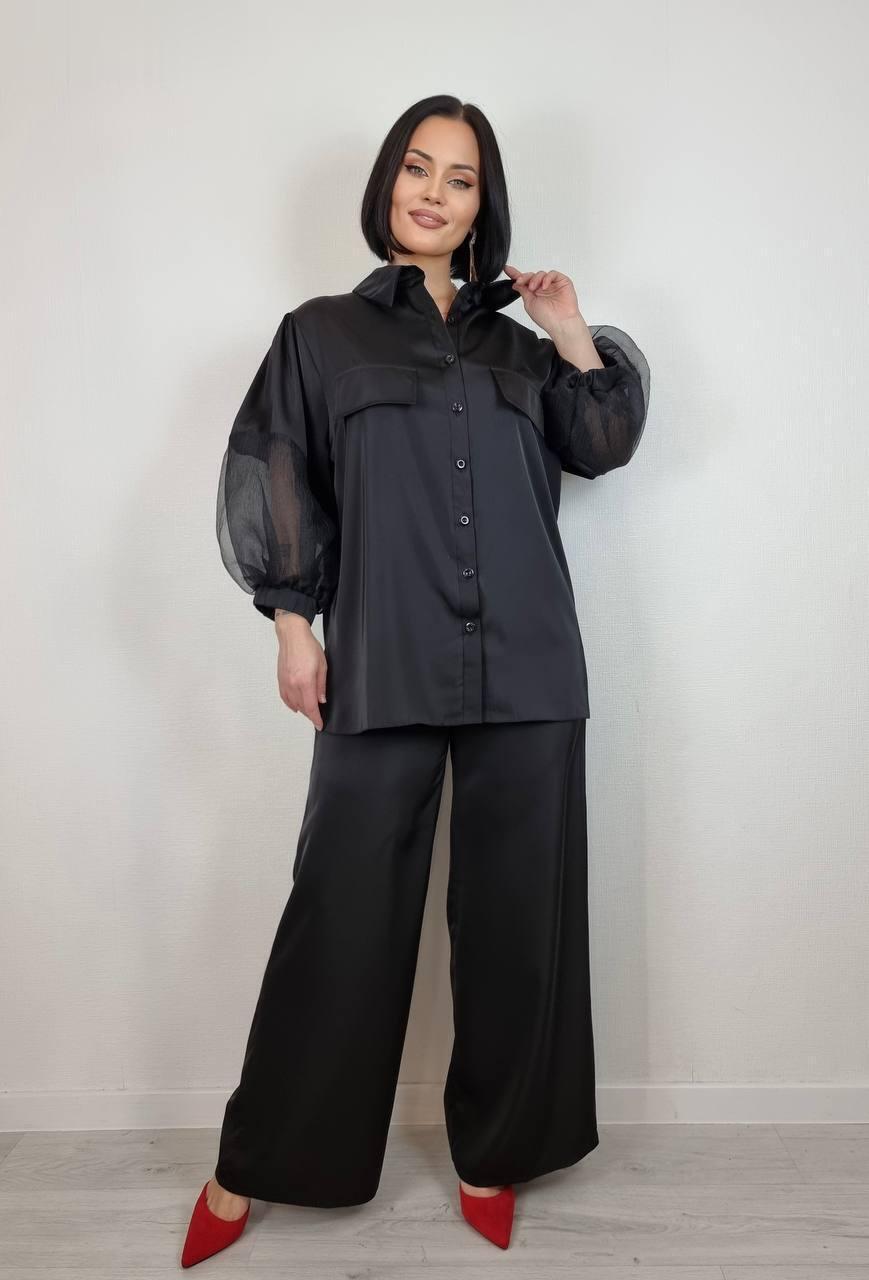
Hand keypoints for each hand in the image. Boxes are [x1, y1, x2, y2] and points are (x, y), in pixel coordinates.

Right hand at [274, 613, 327, 729]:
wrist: (292, 635)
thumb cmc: (308, 646)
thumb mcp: (322, 665)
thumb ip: (321, 685)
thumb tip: (321, 700)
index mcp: (305, 681)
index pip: (311, 707)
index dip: (316, 718)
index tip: (319, 724)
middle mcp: (293, 684)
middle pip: (302, 707)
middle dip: (310, 714)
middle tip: (318, 716)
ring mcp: (285, 682)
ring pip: (293, 704)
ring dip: (301, 709)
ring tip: (309, 711)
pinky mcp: (280, 679)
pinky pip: (284, 697)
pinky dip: (291, 703)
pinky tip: (296, 706)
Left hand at [503, 264, 582, 333]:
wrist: (561, 323)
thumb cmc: (547, 318)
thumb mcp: (529, 304)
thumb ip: (523, 291)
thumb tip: (515, 283)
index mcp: (534, 293)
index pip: (524, 281)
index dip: (515, 274)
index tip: (507, 269)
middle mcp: (542, 288)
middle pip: (531, 275)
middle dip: (524, 277)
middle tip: (520, 282)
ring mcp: (552, 284)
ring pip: (541, 274)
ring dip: (535, 279)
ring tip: (533, 288)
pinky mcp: (562, 281)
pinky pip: (552, 274)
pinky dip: (547, 278)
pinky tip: (544, 286)